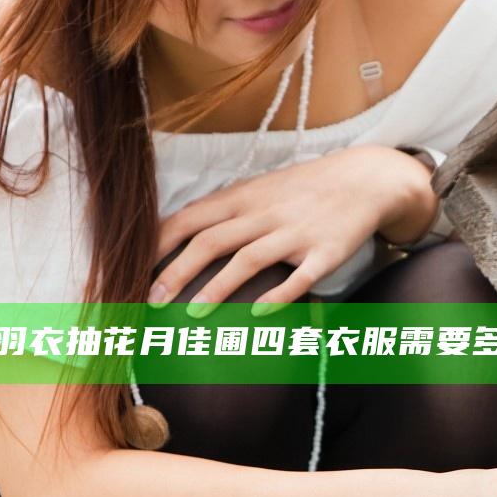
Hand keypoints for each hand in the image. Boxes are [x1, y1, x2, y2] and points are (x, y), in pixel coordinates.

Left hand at [150, 146, 433, 313]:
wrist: (365, 179)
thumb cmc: (303, 191)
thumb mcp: (260, 191)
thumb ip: (223, 212)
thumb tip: (176, 234)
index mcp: (243, 198)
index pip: (189, 218)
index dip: (157, 245)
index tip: (131, 269)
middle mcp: (264, 213)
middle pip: (211, 241)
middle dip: (177, 272)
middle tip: (151, 302)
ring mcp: (295, 232)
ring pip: (248, 259)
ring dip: (218, 288)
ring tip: (193, 317)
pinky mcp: (326, 252)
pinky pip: (299, 277)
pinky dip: (278, 296)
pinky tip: (258, 315)